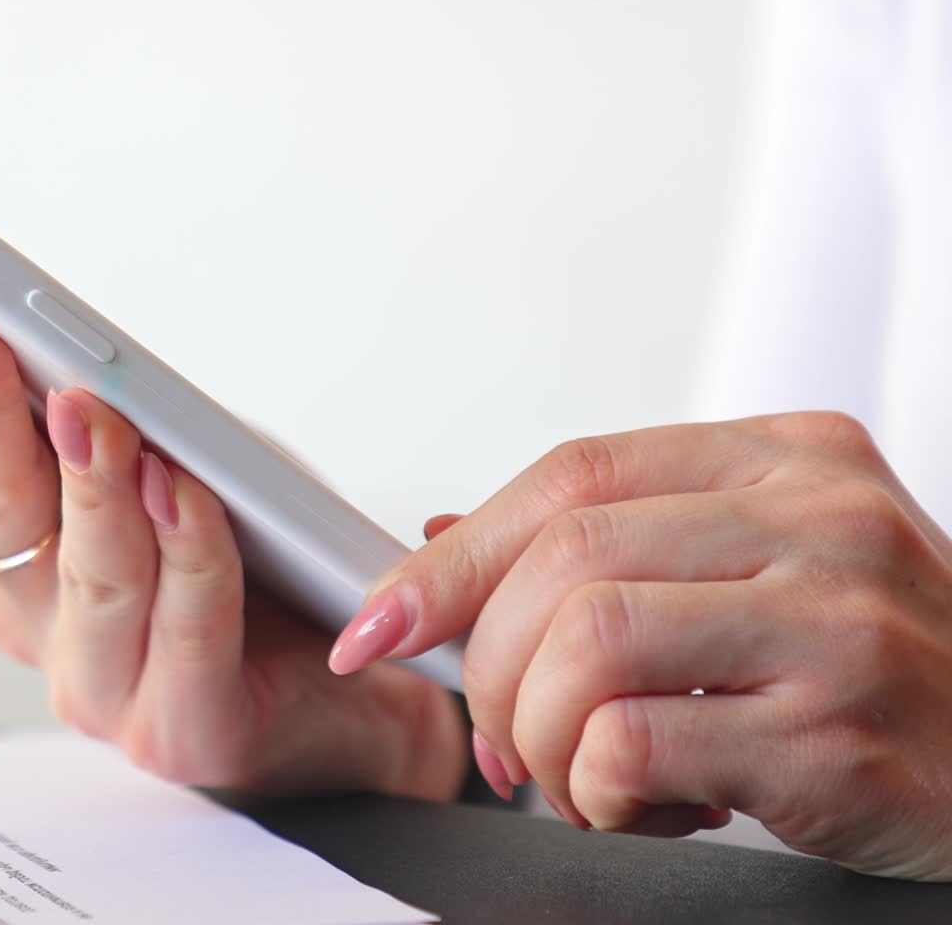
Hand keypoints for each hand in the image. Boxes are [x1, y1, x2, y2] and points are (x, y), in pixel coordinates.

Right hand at [0, 265, 465, 799]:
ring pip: (91, 568)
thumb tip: (56, 334)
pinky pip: (190, 624)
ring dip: (91, 482)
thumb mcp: (180, 459)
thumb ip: (113, 419)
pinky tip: (184, 491)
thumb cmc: (262, 558)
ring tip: (88, 409)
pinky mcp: (187, 727)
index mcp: (22, 549)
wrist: (363, 679)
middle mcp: (44, 618)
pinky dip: (190, 549)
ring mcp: (106, 682)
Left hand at [330, 413, 951, 879]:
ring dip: (534, 731)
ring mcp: (837, 621)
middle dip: (484, 658)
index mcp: (788, 455)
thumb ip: (618, 542)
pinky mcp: (840, 737)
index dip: (459, 551)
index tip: (384, 615)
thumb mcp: (761, 565)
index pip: (574, 473)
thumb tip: (446, 543)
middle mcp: (819, 518)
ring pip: (587, 643)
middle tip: (494, 732)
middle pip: (567, 555)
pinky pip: (636, 746)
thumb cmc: (879, 665)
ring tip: (569, 774)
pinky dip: (594, 790)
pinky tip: (637, 807)